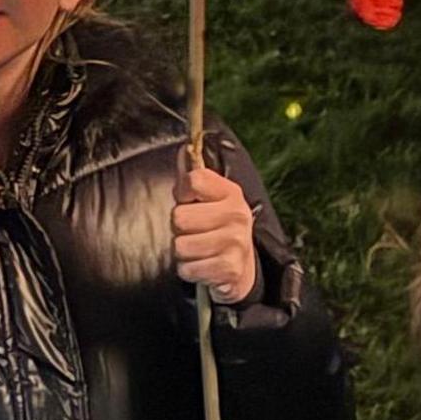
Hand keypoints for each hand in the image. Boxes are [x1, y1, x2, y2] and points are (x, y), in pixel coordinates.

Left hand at [172, 162, 257, 307]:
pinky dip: (189, 270)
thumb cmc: (216, 227)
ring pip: (181, 245)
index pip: (194, 180)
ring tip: (198, 249)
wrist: (240, 267)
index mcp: (231, 192)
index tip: (189, 200)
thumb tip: (183, 149)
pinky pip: (188, 268)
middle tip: (194, 231)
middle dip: (179, 228)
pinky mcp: (230, 269)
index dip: (183, 192)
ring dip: (184, 251)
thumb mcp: (208, 200)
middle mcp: (237, 215)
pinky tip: (203, 265)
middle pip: (180, 217)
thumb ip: (191, 177)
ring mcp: (236, 243)